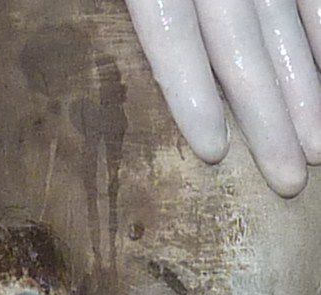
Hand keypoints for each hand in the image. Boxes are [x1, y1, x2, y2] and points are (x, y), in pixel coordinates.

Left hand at [125, 1, 320, 196]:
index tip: (214, 152)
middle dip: (266, 116)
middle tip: (288, 179)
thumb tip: (86, 80)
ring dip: (304, 90)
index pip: (170, 33)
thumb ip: (135, 23)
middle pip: (237, 47)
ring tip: (318, 148)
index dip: (188, 88)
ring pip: (280, 27)